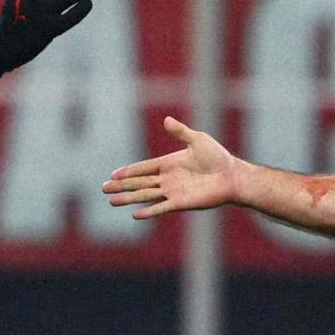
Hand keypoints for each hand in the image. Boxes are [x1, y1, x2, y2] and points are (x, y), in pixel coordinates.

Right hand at [102, 116, 240, 218]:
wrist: (231, 176)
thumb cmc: (217, 157)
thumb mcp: (197, 140)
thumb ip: (180, 132)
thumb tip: (166, 120)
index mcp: (168, 163)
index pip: (143, 168)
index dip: (128, 171)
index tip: (113, 174)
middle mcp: (167, 179)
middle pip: (139, 183)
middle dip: (121, 186)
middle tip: (103, 188)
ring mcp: (172, 191)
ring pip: (145, 195)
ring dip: (128, 198)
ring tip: (112, 201)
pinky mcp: (180, 202)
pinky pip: (161, 207)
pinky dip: (148, 211)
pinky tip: (135, 214)